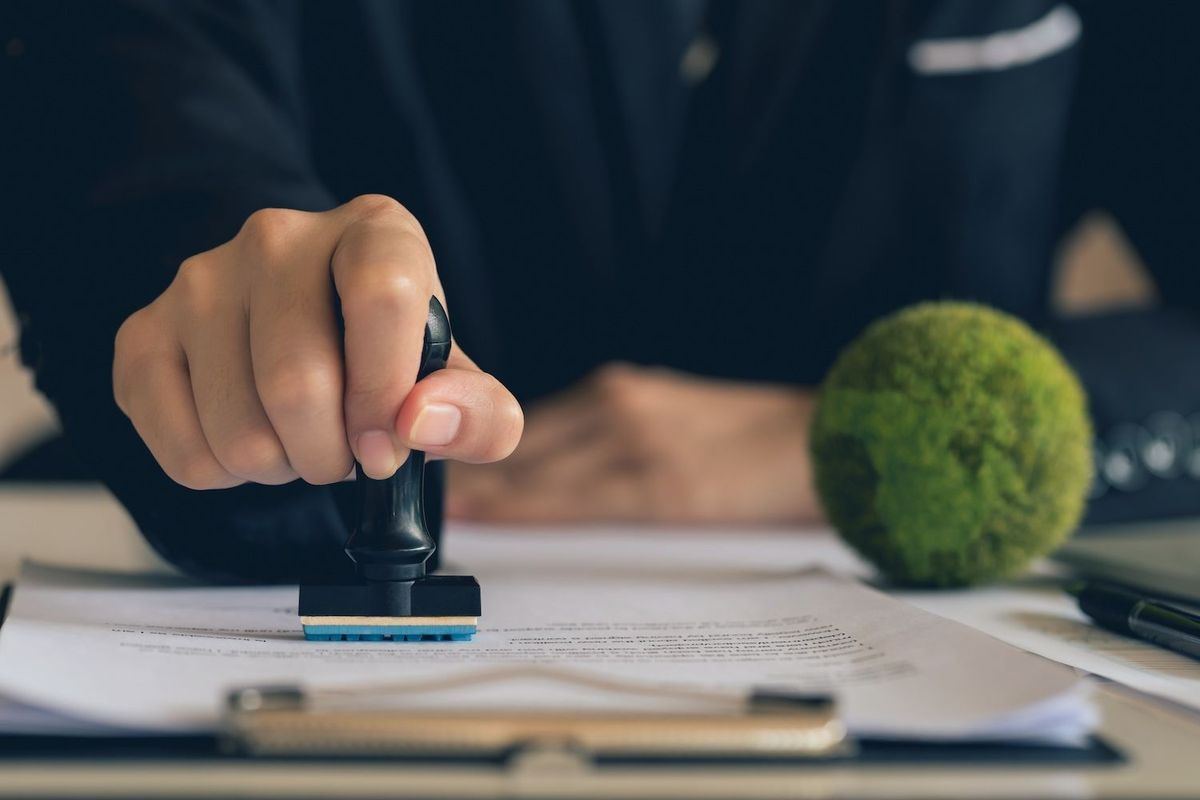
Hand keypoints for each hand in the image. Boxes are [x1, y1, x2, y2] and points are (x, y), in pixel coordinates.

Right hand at [113, 195, 522, 488]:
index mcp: (374, 231)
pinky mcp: (143, 334)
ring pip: (238, 429)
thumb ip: (479, 412)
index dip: (385, 390)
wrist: (310, 345)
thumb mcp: (454, 386)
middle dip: (331, 454)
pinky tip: (250, 438)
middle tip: (345, 454)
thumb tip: (424, 421)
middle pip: (295, 380)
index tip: (384, 445)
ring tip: (300, 440)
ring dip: (282, 468)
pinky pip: (184, 453)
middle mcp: (279, 236)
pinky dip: (227, 476)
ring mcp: (200, 280)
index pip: (382, 293)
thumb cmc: (389, 363)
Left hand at [447, 363, 821, 523]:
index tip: (430, 463)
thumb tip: (550, 472)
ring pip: (534, 467)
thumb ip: (613, 438)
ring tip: (427, 510)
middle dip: (465, 469)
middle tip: (405, 485)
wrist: (832, 438)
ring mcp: (636, 441)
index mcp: (621, 393)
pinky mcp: (661, 483)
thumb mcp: (673, 420)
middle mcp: (617, 407)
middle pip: (519, 444)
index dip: (475, 449)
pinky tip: (483, 515)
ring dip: (480, 490)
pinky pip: (573, 497)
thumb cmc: (754, 439)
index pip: (529, 426)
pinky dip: (520, 506)